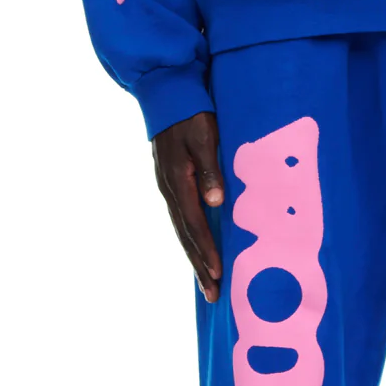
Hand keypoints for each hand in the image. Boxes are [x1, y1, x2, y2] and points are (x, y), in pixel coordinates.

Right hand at [152, 111, 224, 301]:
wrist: (167, 92)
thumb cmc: (190, 114)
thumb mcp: (203, 137)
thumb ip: (209, 169)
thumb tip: (215, 203)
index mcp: (177, 181)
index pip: (194, 224)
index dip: (206, 249)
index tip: (218, 273)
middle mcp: (169, 189)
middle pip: (185, 235)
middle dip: (199, 265)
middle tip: (213, 293)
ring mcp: (167, 186)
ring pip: (181, 229)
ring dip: (194, 256)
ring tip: (207, 281)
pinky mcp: (171, 181)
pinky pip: (181, 217)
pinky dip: (190, 237)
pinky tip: (197, 247)